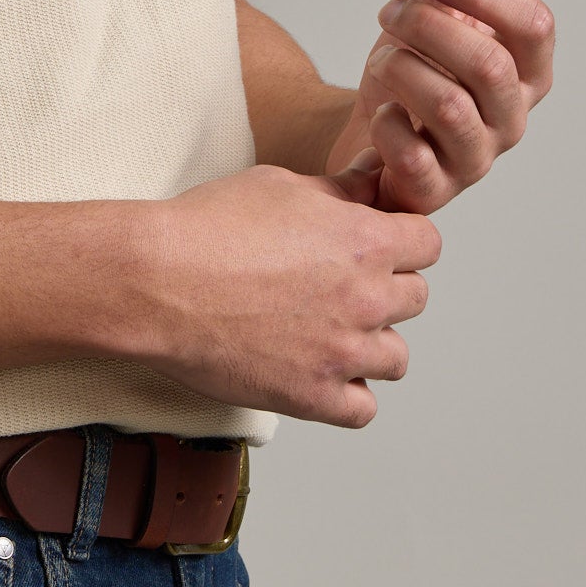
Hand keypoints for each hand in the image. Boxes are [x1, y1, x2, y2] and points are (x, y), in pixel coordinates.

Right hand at [141, 165, 441, 427]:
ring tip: (328, 334)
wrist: (157, 279)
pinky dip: (348, 395)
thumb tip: (373, 176)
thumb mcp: (282, 185)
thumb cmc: (208, 227)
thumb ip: (340, 189)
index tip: (377, 248)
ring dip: (370, 345)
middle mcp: (366, 297)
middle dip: (384, 290)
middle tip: (338, 287)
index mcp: (366, 240)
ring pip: (395, 358)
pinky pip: (363, 410)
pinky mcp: (313, 396)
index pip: (428, 244)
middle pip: (415, 299)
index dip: (402, 242)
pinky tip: (320, 373)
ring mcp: (343, 351)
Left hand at [327, 0, 554, 214]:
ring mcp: (475, 159)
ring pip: (448, 107)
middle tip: (391, 10)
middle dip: (429, 25)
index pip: (535, 24)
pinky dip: (387, 124)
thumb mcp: (446, 8)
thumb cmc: (421, 68)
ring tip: (381, 56)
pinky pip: (413, 159)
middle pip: (488, 63)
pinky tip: (379, 111)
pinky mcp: (433, 191)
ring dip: (401, 67)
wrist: (370, 135)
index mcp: (528, 70)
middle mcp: (512, 117)